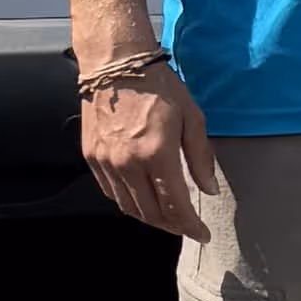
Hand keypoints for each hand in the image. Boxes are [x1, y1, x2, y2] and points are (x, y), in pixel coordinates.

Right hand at [81, 67, 215, 240]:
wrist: (116, 65)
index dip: (190, 226)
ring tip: (167, 218)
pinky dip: (128, 202)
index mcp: (157, 154)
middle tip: (186, 227)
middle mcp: (128, 163)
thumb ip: (201, 157)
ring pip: (128, 207)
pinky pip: (110, 192)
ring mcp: (107, 162)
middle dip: (172, 225)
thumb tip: (209, 190)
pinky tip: (141, 200)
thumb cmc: (159, 87)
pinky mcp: (92, 157)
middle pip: (151, 213)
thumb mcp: (192, 118)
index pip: (176, 205)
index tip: (202, 234)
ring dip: (149, 218)